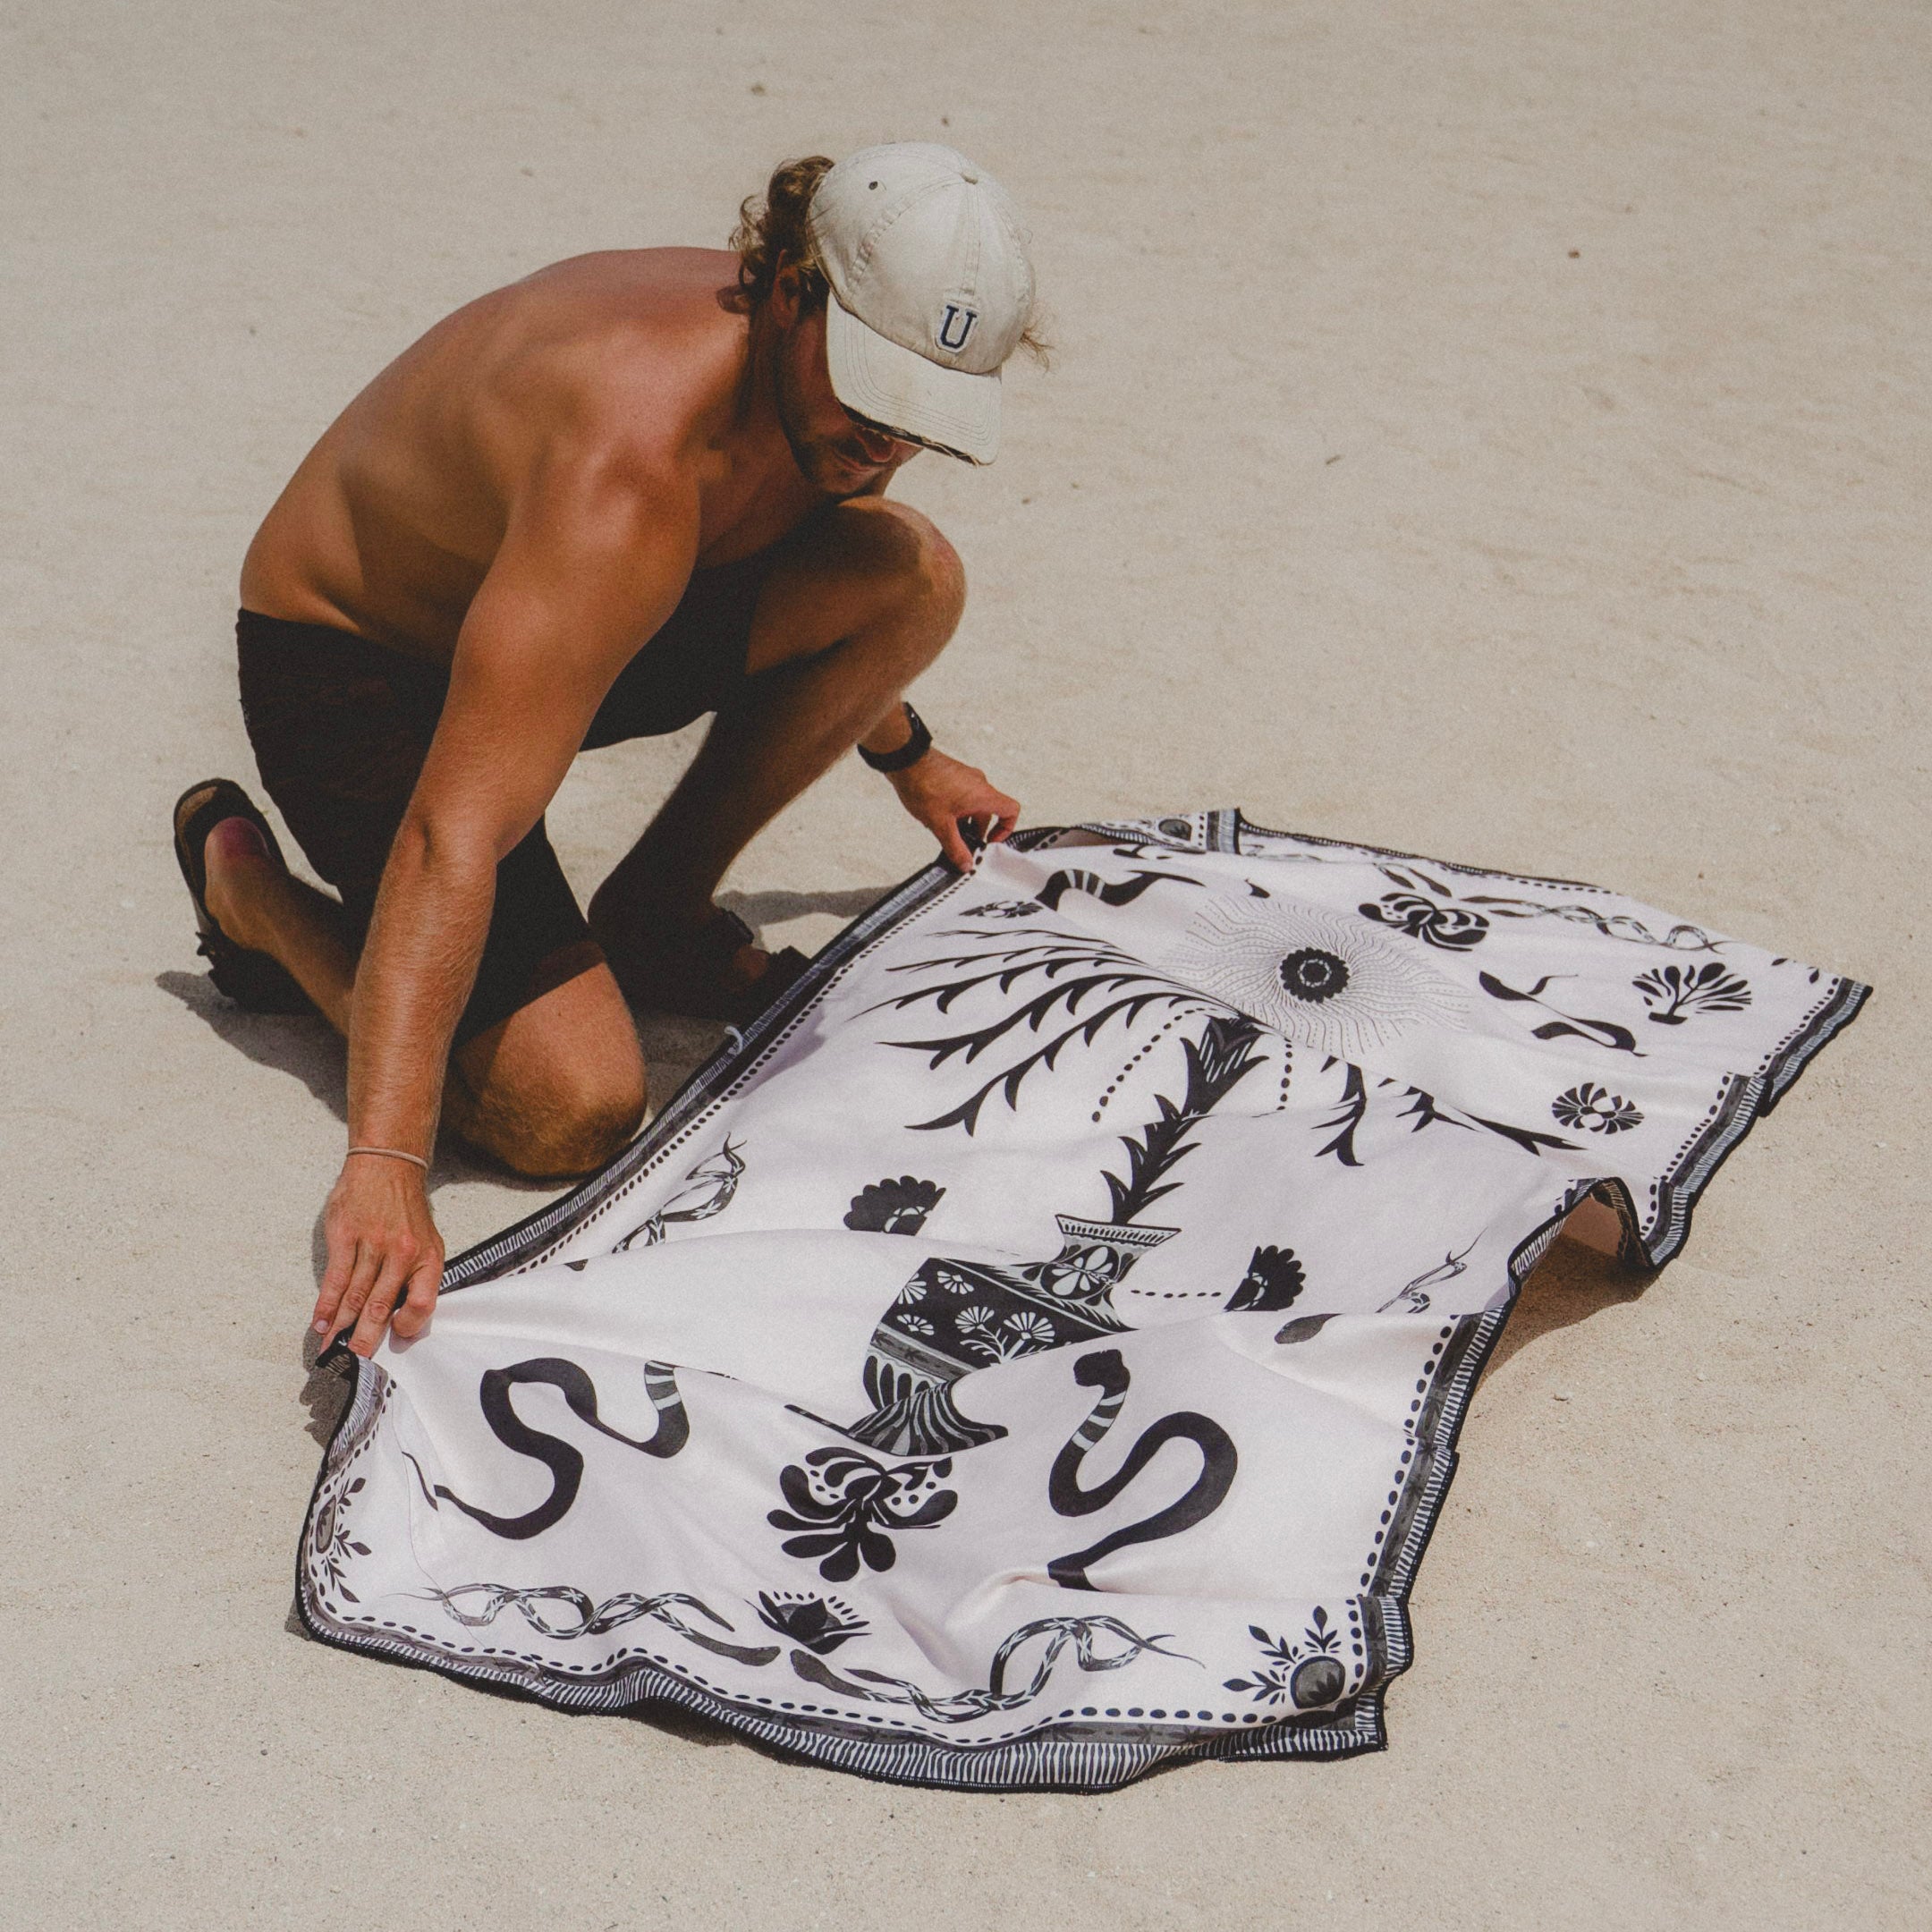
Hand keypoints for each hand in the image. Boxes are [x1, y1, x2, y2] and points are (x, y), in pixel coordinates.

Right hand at [313, 1155, 444, 1354]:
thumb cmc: (407, 1212)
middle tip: (354, 1363)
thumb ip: (418, 1277)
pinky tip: (321, 1323)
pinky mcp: (346, 1236)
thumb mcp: (428, 1241)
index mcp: (427, 1257)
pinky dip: (326, 1304)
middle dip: (364, 1339)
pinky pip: (335, 1278)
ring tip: (331, 1352)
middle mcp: (401, 1253)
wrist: (388, 1166)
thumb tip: (403, 1319)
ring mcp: (372, 1244)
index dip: (409, 1325)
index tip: (395, 1339)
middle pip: (381, 1306)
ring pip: (354, 1296)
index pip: (423, 1302)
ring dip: (340, 1328)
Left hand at [888, 749, 1020, 871]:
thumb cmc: (924, 784)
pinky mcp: (953, 776)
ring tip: (945, 832)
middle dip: (975, 832)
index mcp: (983, 795)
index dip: (1005, 829)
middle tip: (962, 845)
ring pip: (972, 806)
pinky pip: (962, 797)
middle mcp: (978, 784)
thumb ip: (955, 848)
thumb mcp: (941, 825)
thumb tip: (965, 863)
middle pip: (988, 813)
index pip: (1011, 811)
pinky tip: (936, 819)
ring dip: (963, 822)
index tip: (990, 841)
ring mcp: (966, 778)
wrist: (905, 760)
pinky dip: (954, 811)